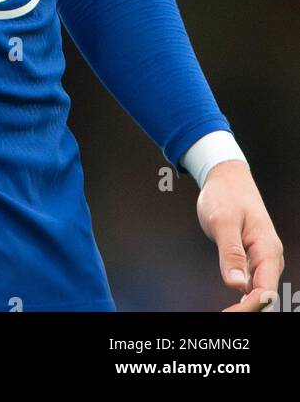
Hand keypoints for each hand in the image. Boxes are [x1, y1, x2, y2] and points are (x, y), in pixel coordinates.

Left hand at [195, 161, 283, 311]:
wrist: (227, 177)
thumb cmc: (225, 195)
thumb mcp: (223, 221)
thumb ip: (231, 253)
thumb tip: (237, 285)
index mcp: (268, 248)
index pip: (265, 290)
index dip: (249, 307)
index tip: (228, 313)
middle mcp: (270, 256)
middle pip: (264, 295)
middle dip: (246, 310)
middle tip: (223, 316)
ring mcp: (262, 258)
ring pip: (259, 292)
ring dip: (245, 306)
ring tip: (227, 314)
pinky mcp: (252, 258)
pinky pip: (252, 283)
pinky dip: (243, 296)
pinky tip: (232, 305)